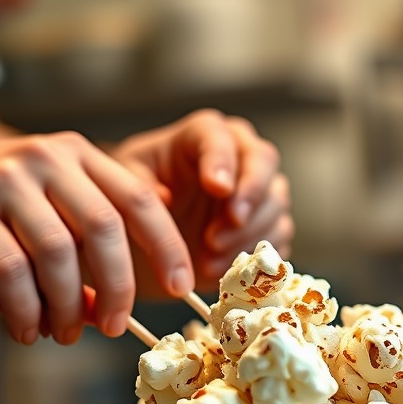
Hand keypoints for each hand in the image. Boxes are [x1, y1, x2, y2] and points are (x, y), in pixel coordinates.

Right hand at [0, 132, 194, 343]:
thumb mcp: (35, 226)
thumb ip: (77, 259)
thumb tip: (107, 310)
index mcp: (72, 155)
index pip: (136, 199)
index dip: (166, 246)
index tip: (180, 285)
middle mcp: (42, 159)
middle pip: (105, 229)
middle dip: (119, 287)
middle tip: (115, 326)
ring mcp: (1, 182)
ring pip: (58, 255)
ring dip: (67, 307)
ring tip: (62, 333)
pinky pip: (11, 273)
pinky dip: (26, 311)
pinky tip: (26, 329)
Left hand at [111, 110, 293, 291]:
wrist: (148, 233)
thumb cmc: (137, 196)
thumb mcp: (124, 184)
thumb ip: (140, 185)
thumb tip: (163, 197)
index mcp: (200, 135)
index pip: (219, 136)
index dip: (222, 160)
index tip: (217, 187)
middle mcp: (237, 155)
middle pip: (263, 160)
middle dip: (251, 193)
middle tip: (231, 220)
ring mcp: (256, 191)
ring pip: (275, 201)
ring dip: (248, 231)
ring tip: (209, 256)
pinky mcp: (265, 225)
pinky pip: (278, 237)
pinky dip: (255, 256)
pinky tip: (219, 268)